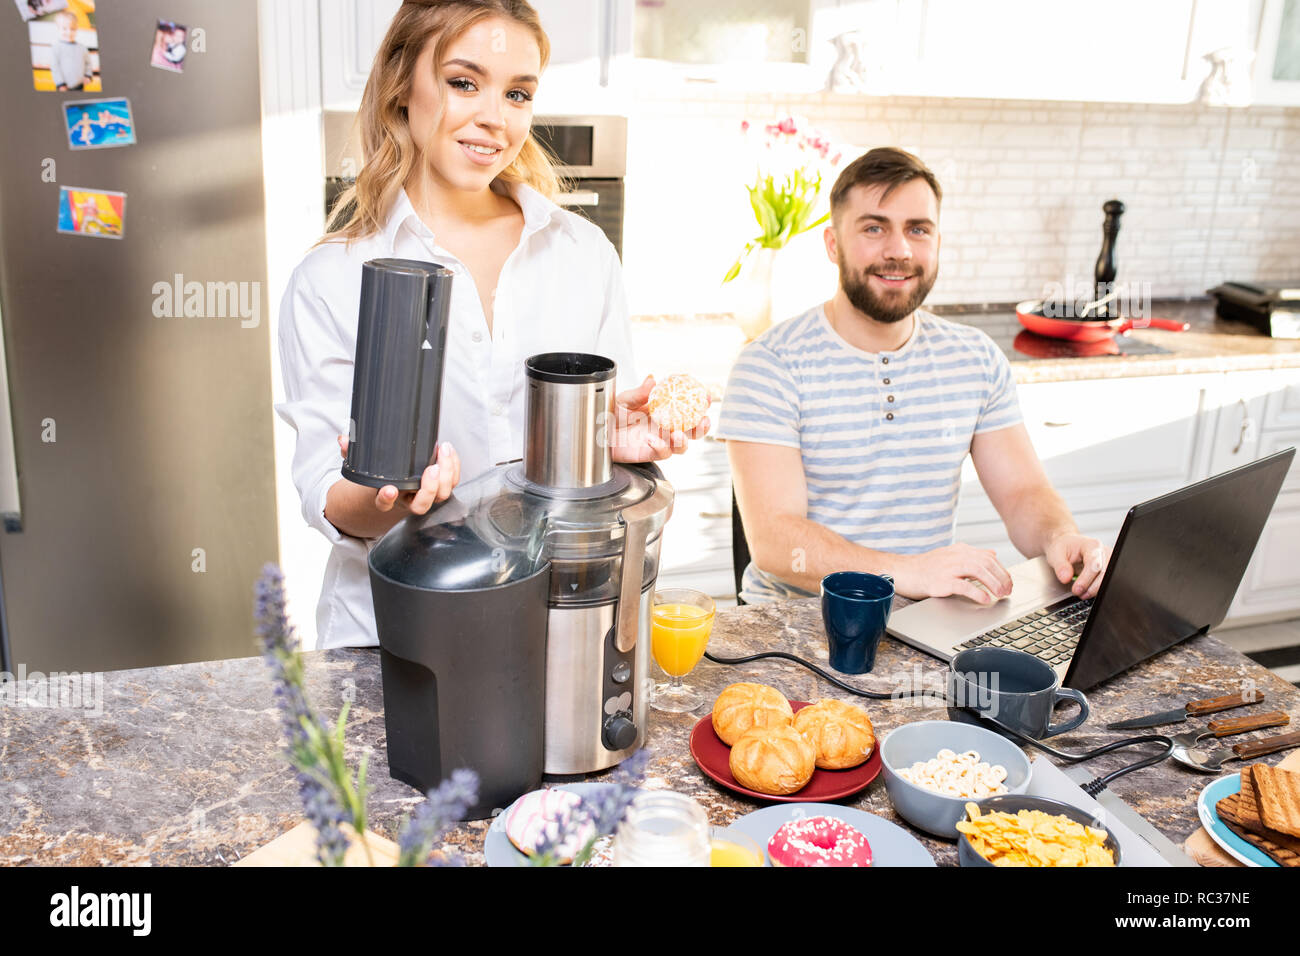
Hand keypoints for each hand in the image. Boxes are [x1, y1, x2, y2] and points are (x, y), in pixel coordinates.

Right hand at [338, 435, 459, 515]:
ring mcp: (426, 496)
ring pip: (442, 495)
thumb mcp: (363, 465)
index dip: (386, 499)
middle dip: (430, 488)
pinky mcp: (440, 487)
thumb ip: (351, 453)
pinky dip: (453, 467)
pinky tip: (448, 450)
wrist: (394, 487)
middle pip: (422, 505)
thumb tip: (342, 439)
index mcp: (387, 498)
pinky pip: (452, 482)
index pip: (384, 504)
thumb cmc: (380, 476)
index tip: (389, 489)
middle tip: (431, 468)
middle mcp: (408, 501)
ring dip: (447, 475)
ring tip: (442, 452)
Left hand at [608, 375, 710, 462]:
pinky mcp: (649, 453)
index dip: (699, 403)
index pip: (686, 407)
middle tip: (703, 420)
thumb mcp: (623, 400)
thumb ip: (639, 393)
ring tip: (677, 433)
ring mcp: (658, 441)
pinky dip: (661, 447)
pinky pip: (662, 453)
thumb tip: (653, 379)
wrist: (594, 432)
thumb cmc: (609, 415)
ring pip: (682, 446)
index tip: (706, 396)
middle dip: (702, 426)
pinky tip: (652, 438)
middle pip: (692, 431)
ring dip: (684, 440)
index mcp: (662, 411)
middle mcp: (664, 427)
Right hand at [895, 544, 1013, 605]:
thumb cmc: (924, 567)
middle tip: (1008, 590)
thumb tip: (992, 554)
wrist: (902, 572)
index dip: (1002, 570)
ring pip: (979, 571)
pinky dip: (977, 593)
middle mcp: (955, 556)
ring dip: (994, 584)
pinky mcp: (940, 581)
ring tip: (1000, 594)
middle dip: (1001, 577)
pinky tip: (985, 599)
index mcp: (959, 550)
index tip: (1008, 582)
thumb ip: (971, 555)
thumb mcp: (950, 556)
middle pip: (986, 563)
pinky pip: (963, 586)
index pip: (988, 557)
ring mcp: (948, 568)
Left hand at [1045, 532, 1108, 598]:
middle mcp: (1103, 552)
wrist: (1067, 545)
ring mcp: (1108, 561)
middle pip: (1105, 573)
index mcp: (1092, 545)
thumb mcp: (1055, 553)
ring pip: (1108, 579)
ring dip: (1095, 590)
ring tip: (1082, 593)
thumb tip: (1066, 578)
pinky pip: (1106, 582)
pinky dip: (1097, 589)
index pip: (1094, 564)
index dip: (1086, 579)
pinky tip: (1087, 590)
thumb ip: (1060, 566)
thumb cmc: (1063, 547)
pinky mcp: (1108, 569)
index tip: (1076, 589)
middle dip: (1092, 587)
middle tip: (1078, 593)